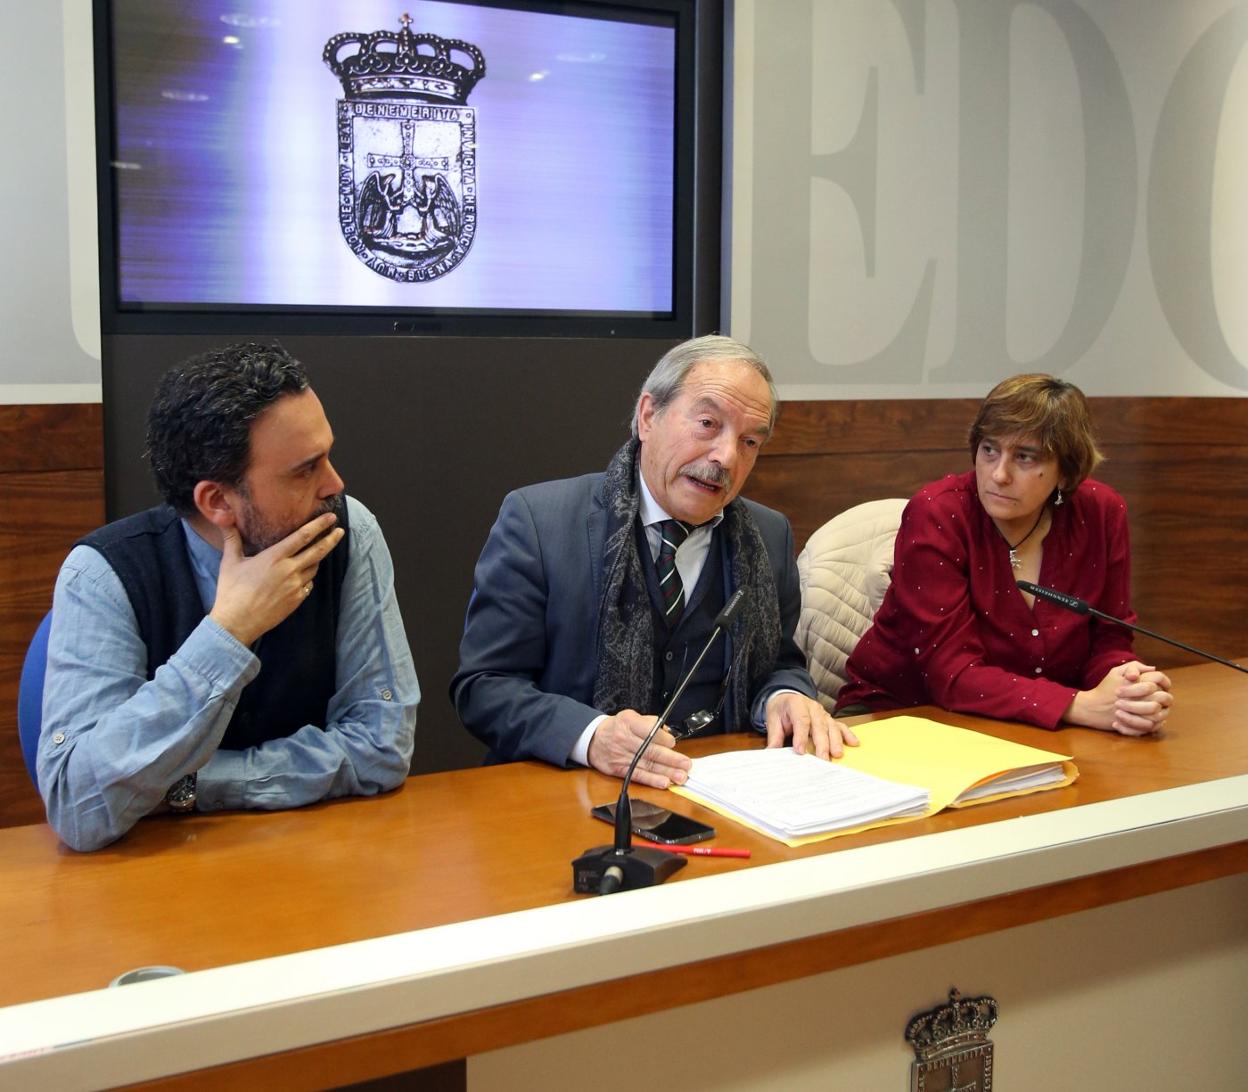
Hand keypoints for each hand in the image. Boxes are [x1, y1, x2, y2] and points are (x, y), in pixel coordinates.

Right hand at [209, 512, 344, 645]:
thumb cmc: (232, 592)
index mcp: (275, 557)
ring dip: (317, 559)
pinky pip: (309, 584)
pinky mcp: (297, 600)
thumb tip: (224, 519)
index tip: (331, 518)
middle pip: (318, 551)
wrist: (237, 622)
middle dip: (331, 539)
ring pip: (314, 568)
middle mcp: (290, 570)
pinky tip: (304, 575)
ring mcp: (296, 586)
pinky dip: (308, 577)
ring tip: (318, 552)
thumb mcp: (230, 562)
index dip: (319, 525)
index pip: (303, 536)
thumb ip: (232, 539)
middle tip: (340, 530)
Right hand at [587, 709, 691, 788]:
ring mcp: (621, 756)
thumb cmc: (617, 728)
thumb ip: (650, 723)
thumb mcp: (631, 717)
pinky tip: (664, 782)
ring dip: (666, 772)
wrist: (593, 740)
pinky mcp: (619, 769)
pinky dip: (652, 780)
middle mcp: (624, 739)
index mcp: (628, 723)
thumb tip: (667, 733)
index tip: (673, 743)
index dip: (664, 739)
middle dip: (671, 759)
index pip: (649, 732)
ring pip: (647, 765)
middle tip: (686, 764)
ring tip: (680, 776)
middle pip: (650, 751)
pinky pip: (638, 775)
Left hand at [764, 692, 858, 758]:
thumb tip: (771, 753)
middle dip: (821, 743)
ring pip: (831, 726)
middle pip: (819, 725)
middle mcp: (812, 707)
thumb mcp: (773, 719)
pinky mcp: (829, 718)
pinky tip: (854, 743)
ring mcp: (823, 713)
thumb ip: (774, 736)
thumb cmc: (781, 709)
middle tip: (822, 759)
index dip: (801, 736)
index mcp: (796, 704)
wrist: (787, 696)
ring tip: (837, 754)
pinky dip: (847, 734)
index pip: (801, 720)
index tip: (800, 751)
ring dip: (835, 741)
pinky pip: (840, 726)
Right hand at [1065, 661, 1171, 735]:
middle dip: (1164, 698)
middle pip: (1163, 697)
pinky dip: (1155, 724)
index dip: (1165, 681)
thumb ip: (1133, 666)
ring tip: (1157, 711)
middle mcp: (1139, 696)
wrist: (1091, 707)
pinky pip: (1152, 725)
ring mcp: (1137, 712)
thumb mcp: (1115, 672)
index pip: (1159, 678)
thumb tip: (1152, 668)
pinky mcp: (1135, 725)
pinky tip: (1152, 720)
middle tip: (1160, 699)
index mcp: (1136, 682)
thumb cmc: (1104, 689)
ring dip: (1161, 712)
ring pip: (1160, 713)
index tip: (1164, 685)